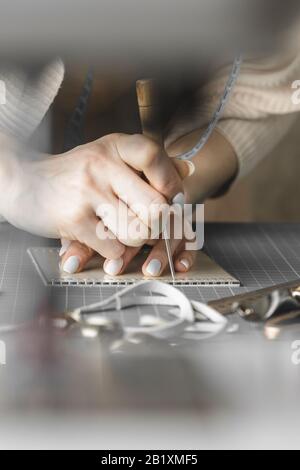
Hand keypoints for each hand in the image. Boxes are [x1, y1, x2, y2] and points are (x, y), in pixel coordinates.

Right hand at [0, 133, 188, 268]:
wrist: (23, 183)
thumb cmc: (74, 174)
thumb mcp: (108, 158)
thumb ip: (147, 165)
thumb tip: (188, 169)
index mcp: (114, 146)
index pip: (155, 156)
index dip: (171, 183)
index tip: (172, 199)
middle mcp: (102, 164)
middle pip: (156, 206)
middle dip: (158, 225)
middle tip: (150, 227)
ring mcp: (87, 192)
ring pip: (138, 231)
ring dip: (136, 241)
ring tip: (122, 232)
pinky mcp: (74, 220)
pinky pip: (114, 248)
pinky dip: (114, 253)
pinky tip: (101, 240)